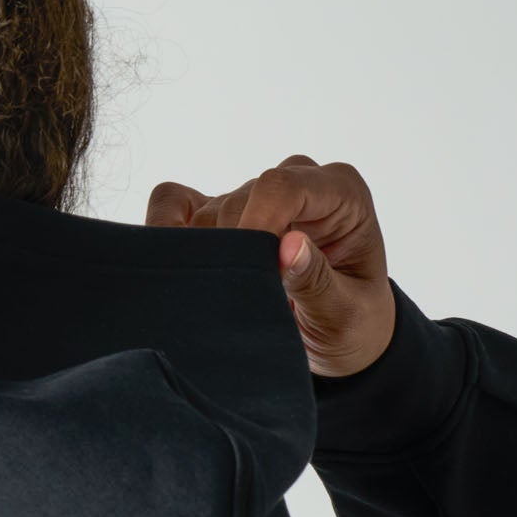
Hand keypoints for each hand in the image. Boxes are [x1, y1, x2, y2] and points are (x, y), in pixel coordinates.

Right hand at [145, 157, 395, 379]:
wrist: (340, 334)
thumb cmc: (352, 322)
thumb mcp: (345, 314)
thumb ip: (317, 283)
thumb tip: (288, 247)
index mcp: (340, 192)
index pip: (281, 186)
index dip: (254, 226)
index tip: (249, 277)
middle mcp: (297, 181)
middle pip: (239, 202)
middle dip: (232, 255)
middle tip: (244, 304)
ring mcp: (255, 196)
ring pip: (207, 213)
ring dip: (206, 260)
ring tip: (227, 300)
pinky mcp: (220, 214)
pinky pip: (173, 202)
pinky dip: (163, 229)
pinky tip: (178, 267)